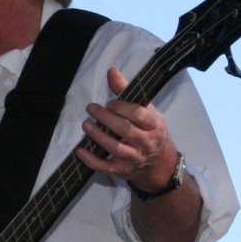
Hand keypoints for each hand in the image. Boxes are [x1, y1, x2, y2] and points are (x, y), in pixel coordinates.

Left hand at [75, 67, 178, 191]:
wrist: (160, 165)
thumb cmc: (150, 131)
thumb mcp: (146, 110)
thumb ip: (127, 91)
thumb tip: (112, 71)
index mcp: (154, 124)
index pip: (138, 114)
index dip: (122, 107)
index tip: (109, 103)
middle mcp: (146, 142)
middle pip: (125, 130)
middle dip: (106, 118)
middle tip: (91, 108)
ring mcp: (135, 158)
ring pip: (115, 148)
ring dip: (98, 136)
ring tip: (86, 124)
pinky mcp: (123, 170)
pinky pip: (106, 167)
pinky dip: (91, 160)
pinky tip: (80, 150)